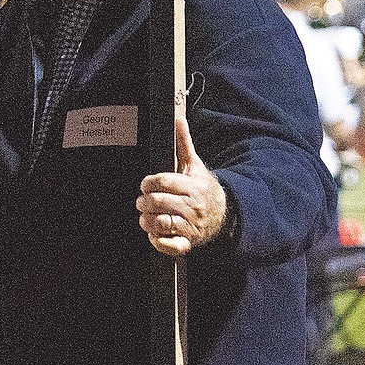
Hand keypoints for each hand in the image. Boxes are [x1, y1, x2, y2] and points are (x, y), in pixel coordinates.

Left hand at [137, 115, 226, 256]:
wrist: (223, 215)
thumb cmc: (201, 188)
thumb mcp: (193, 165)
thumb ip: (183, 143)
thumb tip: (178, 119)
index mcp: (192, 186)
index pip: (164, 182)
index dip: (149, 183)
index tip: (145, 185)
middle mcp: (192, 207)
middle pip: (159, 202)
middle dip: (144, 201)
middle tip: (142, 201)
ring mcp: (190, 226)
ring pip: (161, 223)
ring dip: (147, 220)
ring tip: (145, 216)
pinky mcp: (188, 242)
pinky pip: (170, 246)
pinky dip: (158, 241)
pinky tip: (153, 234)